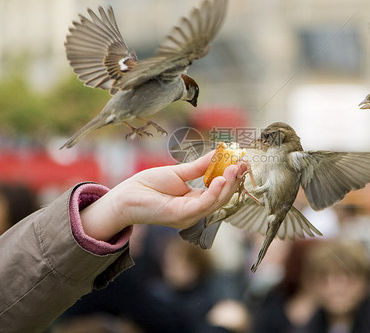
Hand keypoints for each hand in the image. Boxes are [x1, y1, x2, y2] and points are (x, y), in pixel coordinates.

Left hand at [80, 151, 247, 240]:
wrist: (126, 196)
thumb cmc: (149, 185)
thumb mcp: (179, 172)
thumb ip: (199, 166)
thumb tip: (219, 154)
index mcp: (195, 200)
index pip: (220, 190)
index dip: (232, 177)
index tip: (242, 162)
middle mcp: (195, 210)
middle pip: (222, 197)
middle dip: (235, 180)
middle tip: (243, 164)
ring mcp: (189, 215)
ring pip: (216, 202)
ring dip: (228, 185)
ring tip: (235, 168)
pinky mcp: (181, 216)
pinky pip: (203, 204)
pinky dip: (214, 192)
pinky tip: (221, 179)